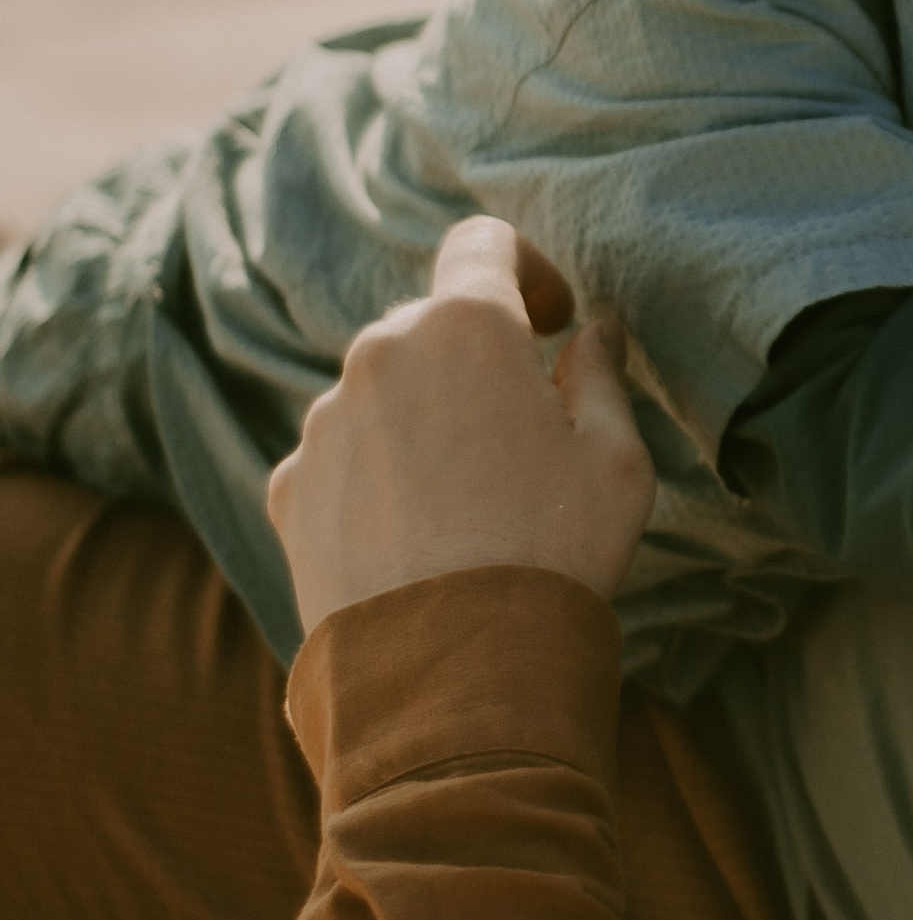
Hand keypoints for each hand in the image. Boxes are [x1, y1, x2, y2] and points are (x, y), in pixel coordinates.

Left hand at [268, 218, 657, 633]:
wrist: (453, 675)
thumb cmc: (555, 555)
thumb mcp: (617, 462)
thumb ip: (600, 377)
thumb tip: (593, 334)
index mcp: (466, 326)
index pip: (483, 244)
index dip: (527, 269)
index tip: (551, 322)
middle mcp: (378, 353)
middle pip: (430, 325)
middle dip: (476, 360)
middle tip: (522, 432)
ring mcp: (323, 423)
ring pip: (382, 393)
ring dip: (423, 420)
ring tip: (469, 505)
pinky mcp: (289, 489)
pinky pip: (341, 458)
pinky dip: (377, 477)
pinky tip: (419, 541)